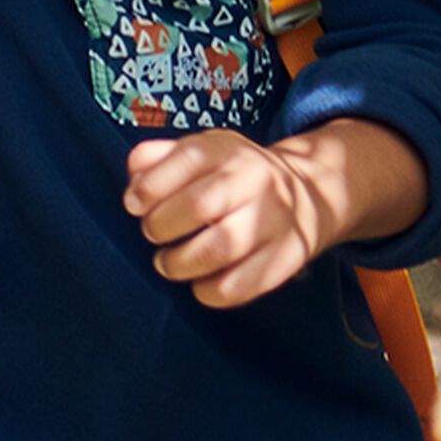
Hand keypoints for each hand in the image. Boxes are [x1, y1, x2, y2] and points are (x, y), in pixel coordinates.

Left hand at [124, 118, 429, 307]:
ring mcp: (275, 218)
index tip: (133, 205)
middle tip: (152, 234)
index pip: (187, 159)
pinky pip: (244, 284)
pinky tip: (199, 284)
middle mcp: (255, 178)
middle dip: (161, 226)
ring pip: (222, 247)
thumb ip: (157, 159)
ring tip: (167, 263)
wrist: (308, 192)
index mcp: (227, 149)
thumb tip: (133, 187)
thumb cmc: (231, 174)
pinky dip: (210, 291)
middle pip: (200, 204)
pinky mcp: (288, 256)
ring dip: (181, 263)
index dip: (150, 186)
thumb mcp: (199, 150)